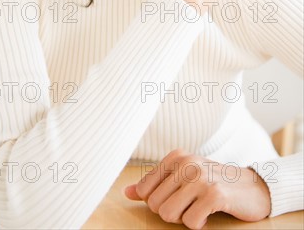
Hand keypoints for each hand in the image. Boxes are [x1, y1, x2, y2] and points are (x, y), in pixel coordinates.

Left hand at [123, 149, 270, 228]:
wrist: (252, 187)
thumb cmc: (213, 183)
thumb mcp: (183, 178)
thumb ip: (155, 185)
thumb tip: (127, 193)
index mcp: (176, 156)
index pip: (145, 190)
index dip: (158, 202)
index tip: (177, 197)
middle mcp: (187, 162)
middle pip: (156, 205)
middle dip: (172, 212)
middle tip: (191, 204)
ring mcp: (201, 177)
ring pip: (169, 214)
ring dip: (184, 218)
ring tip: (199, 207)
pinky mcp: (215, 194)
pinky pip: (190, 222)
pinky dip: (199, 224)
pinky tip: (210, 213)